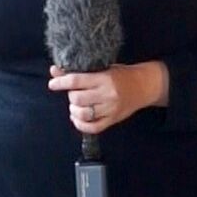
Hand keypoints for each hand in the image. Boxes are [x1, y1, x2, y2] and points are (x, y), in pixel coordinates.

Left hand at [47, 61, 169, 133]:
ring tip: (76, 105)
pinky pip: (93, 128)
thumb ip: (78, 72)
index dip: (60, 82)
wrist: (144, 86)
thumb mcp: (101, 68)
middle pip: (77, 98)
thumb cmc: (120, 75)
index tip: (52, 84)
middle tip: (75, 93)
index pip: (76, 80)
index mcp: (104, 78)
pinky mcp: (113, 120)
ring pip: (83, 114)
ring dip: (74, 110)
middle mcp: (108, 94)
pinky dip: (80, 125)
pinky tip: (77, 118)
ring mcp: (111, 109)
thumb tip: (54, 71)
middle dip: (71, 96)